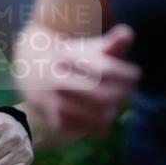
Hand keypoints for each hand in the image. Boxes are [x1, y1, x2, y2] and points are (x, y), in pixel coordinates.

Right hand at [15, 23, 140, 139]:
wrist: (31, 70)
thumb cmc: (70, 59)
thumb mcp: (86, 47)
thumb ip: (110, 43)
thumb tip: (128, 34)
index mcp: (67, 57)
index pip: (105, 70)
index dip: (125, 75)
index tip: (134, 75)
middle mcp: (57, 80)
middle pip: (102, 97)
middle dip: (120, 96)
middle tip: (125, 93)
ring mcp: (54, 102)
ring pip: (98, 116)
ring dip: (112, 112)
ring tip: (114, 105)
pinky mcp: (55, 120)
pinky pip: (88, 129)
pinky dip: (100, 125)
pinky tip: (101, 116)